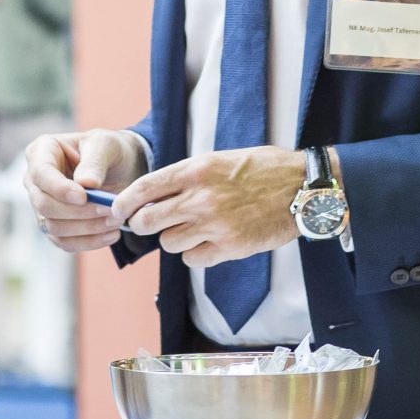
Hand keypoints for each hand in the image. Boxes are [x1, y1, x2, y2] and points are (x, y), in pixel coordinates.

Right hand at [24, 129, 146, 252]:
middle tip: (110, 210)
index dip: (60, 189)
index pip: (41, 173)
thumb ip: (95, 162)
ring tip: (115, 220)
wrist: (119, 167)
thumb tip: (85, 184)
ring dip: (87, 228)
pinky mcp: (54, 225)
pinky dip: (89, 241)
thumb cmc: (108, 149)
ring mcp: (42, 205)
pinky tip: (111, 234)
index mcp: (41, 151)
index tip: (84, 197)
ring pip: (54, 227)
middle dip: (78, 212)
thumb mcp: (106, 145)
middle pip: (44, 205)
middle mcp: (35, 181)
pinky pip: (64, 242)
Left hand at [115, 147, 310, 269]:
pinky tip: (211, 242)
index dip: (124, 203)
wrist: (302, 188)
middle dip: (145, 225)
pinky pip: (192, 259)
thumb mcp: (219, 159)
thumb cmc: (262, 169)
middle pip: (147, 222)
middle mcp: (200, 197)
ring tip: (193, 229)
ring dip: (175, 239)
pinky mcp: (229, 247)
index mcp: (196, 169)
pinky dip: (196, 254)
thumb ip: (187, 176)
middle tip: (154, 224)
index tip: (117, 210)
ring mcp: (214, 225)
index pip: (143, 188)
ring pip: (168, 243)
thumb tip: (153, 195)